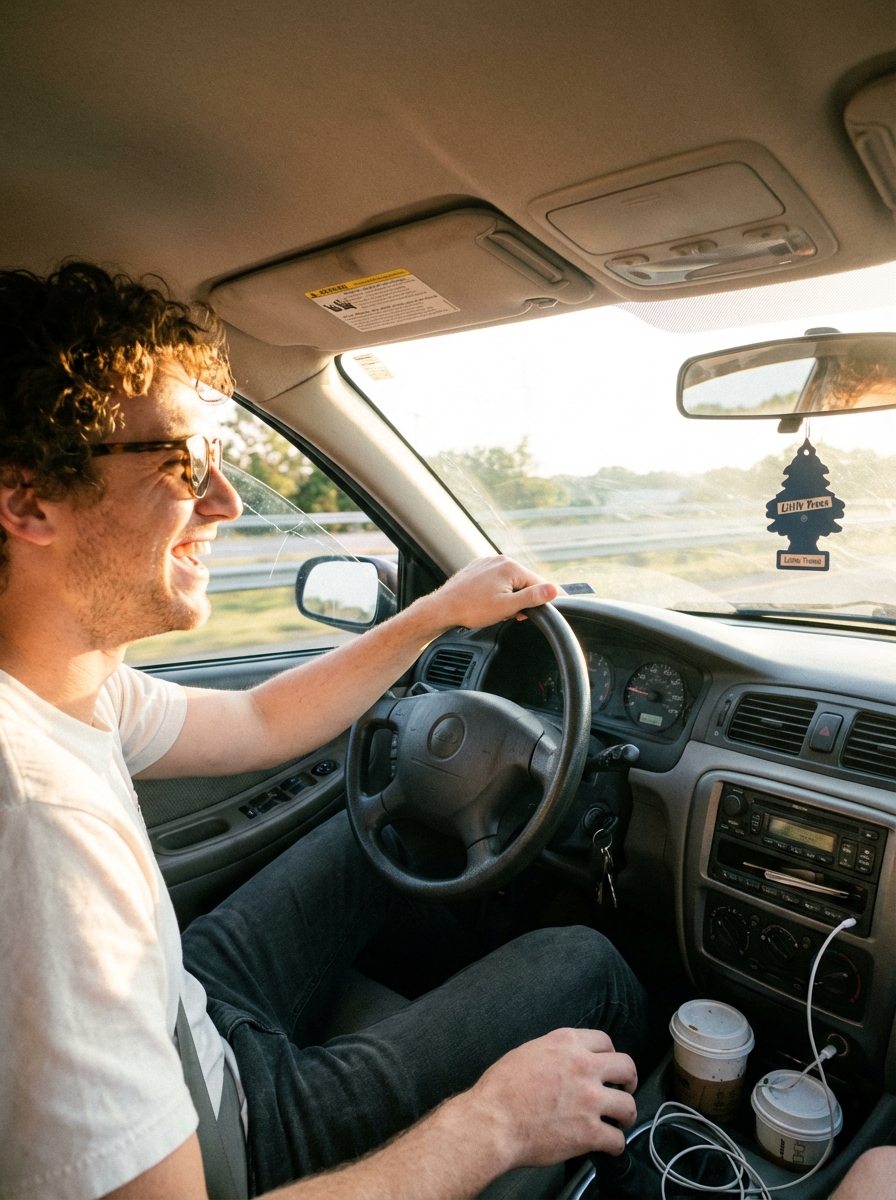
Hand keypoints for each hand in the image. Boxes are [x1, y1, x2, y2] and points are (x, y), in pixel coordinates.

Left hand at [419, 556, 557, 631]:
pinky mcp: (477, 569)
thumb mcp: (508, 606)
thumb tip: (554, 590)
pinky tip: (485, 603)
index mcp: (510, 567)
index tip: (525, 614)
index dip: (536, 602)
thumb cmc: (472, 608)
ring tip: (493, 609)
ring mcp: (487, 563)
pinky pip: (495, 580)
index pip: (538, 583)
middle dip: (519, 600)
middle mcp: (499, 560)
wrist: (443, 608)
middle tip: (507, 614)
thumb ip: (533, 597)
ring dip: (507, 597)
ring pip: (508, 582)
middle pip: (523, 582)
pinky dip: (495, 592)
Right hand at [463, 1028, 637, 1168]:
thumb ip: (555, 1053)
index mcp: (567, 1043)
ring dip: (626, 1114)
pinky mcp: (589, 1132)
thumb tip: (565, 1062)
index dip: (609, 1055)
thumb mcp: (528, 1052)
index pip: (605, 1041)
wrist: (493, 1121)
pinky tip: (608, 1145)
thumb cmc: (501, 1090)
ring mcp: (590, 1100)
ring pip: (629, 1105)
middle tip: (624, 1089)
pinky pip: (618, 1140)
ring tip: (620, 1120)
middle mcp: (584, 1066)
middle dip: (628, 1080)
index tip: (608, 1067)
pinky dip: (615, 1145)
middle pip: (626, 1067)